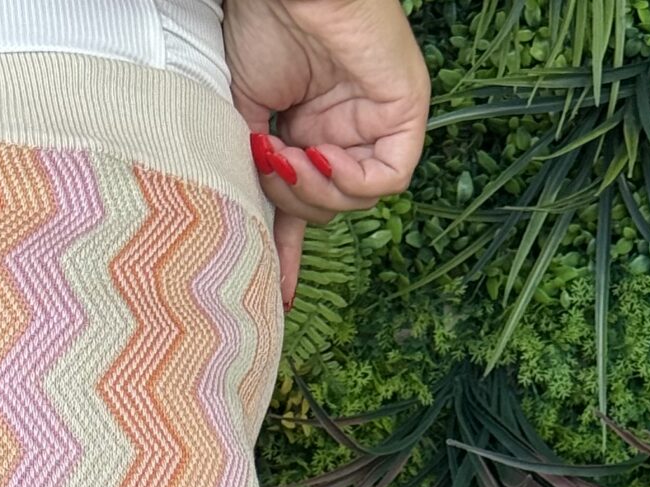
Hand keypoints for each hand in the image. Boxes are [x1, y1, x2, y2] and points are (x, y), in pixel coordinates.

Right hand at [223, 0, 430, 305]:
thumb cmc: (258, 29)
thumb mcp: (244, 121)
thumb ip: (256, 176)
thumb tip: (252, 233)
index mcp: (311, 131)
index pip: (310, 206)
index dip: (292, 251)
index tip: (278, 293)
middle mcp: (349, 130)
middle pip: (332, 208)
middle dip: (295, 204)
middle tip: (269, 169)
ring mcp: (378, 120)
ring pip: (358, 200)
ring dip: (316, 192)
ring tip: (287, 155)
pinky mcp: (406, 108)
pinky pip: (389, 178)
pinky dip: (351, 181)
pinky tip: (321, 155)